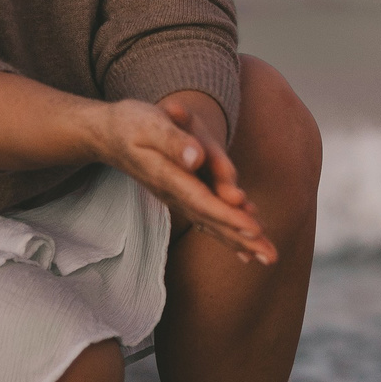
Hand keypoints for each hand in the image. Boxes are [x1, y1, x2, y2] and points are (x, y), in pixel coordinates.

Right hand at [86, 96, 274, 265]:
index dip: (229, 216)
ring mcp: (177, 197)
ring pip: (212, 223)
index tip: (254, 229)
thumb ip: (173, 141)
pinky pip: (207, 218)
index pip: (203, 201)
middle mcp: (174, 193)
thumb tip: (196, 158)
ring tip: (267, 256)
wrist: (108, 135)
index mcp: (169, 177)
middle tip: (272, 257)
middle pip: (212, 220)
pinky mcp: (181, 195)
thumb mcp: (149, 124)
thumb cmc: (130, 124)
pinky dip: (226, 233)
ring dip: (239, 240)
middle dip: (242, 238)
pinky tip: (244, 248)